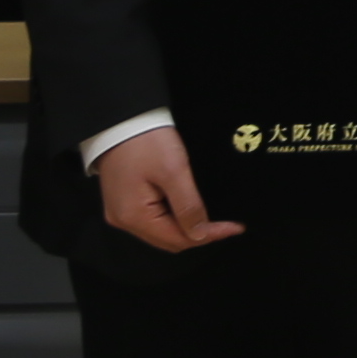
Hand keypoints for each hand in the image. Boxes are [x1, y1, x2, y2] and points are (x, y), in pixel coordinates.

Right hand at [92, 123, 240, 254]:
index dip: (209, 235)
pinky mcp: (123, 200)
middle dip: (198, 234)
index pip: (178, 239)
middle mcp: (123, 220)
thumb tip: (200, 235)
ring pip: (160, 231)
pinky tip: (188, 210)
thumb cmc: (146, 141)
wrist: (120, 118)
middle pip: (168, 239)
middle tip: (227, 224)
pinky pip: (152, 219)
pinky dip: (172, 218)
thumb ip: (188, 206)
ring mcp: (121, 211)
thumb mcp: (174, 171)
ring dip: (186, 227)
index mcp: (134, 217)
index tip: (236, 228)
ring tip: (212, 220)